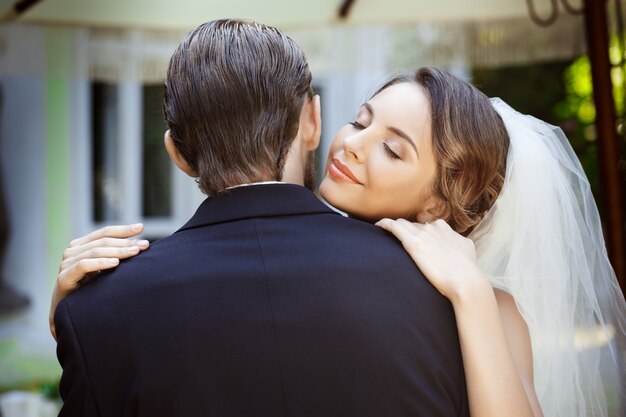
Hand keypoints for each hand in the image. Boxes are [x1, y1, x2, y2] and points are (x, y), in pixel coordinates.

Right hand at [49, 224, 149, 340]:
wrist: (69, 316)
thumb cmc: (90, 291)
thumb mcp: (104, 271)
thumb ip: (115, 257)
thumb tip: (142, 246)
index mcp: (81, 246)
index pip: (104, 233)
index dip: (123, 230)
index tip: (141, 227)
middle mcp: (72, 252)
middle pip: (103, 241)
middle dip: (126, 242)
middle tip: (144, 245)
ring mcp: (66, 264)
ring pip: (95, 251)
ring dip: (118, 251)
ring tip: (135, 253)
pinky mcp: (63, 278)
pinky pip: (83, 266)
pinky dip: (100, 262)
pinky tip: (116, 263)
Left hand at [375, 218, 487, 301]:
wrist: (466, 280)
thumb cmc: (467, 270)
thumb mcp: (467, 249)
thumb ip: (458, 242)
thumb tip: (457, 243)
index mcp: (445, 228)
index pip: (427, 225)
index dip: (421, 233)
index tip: (416, 241)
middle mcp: (433, 227)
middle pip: (414, 225)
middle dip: (408, 232)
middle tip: (401, 244)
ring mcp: (423, 233)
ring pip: (403, 224)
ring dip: (396, 228)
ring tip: (385, 234)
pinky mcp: (413, 242)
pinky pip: (394, 227)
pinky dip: (384, 224)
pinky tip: (377, 226)